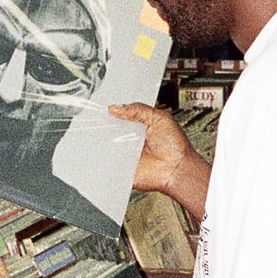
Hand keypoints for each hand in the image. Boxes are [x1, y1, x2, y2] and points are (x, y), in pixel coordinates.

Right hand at [110, 103, 209, 219]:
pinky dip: (103, 157)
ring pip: (105, 144)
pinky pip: (107, 161)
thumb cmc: (175, 146)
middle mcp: (129, 139)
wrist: (177, 170)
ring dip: (101, 140)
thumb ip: (138, 110)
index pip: (119, 116)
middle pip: (109, 129)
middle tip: (99, 120)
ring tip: (101, 134)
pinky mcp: (121, 166)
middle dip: (103, 124)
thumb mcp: (159, 118)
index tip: (103, 107)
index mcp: (138, 126)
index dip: (111, 111)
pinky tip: (103, 151)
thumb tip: (116, 108)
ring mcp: (124, 153)